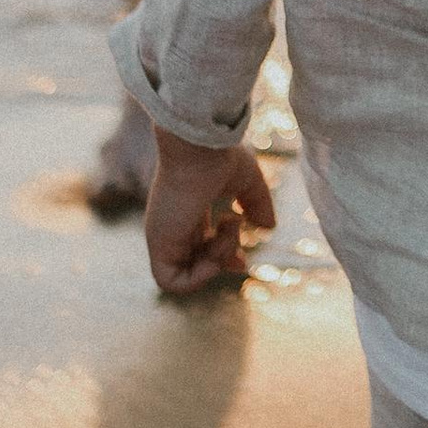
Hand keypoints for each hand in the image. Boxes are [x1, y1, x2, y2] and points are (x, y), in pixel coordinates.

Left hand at [143, 130, 276, 297]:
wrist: (199, 146)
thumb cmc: (220, 155)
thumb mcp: (248, 181)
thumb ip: (258, 204)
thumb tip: (269, 227)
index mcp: (190, 210)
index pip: (200, 245)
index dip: (223, 256)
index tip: (243, 256)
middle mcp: (175, 225)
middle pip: (193, 262)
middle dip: (221, 265)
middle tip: (241, 259)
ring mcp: (165, 236)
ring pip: (187, 272)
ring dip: (217, 262)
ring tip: (228, 228)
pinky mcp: (158, 244)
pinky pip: (170, 281)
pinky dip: (198, 277)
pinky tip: (214, 250)